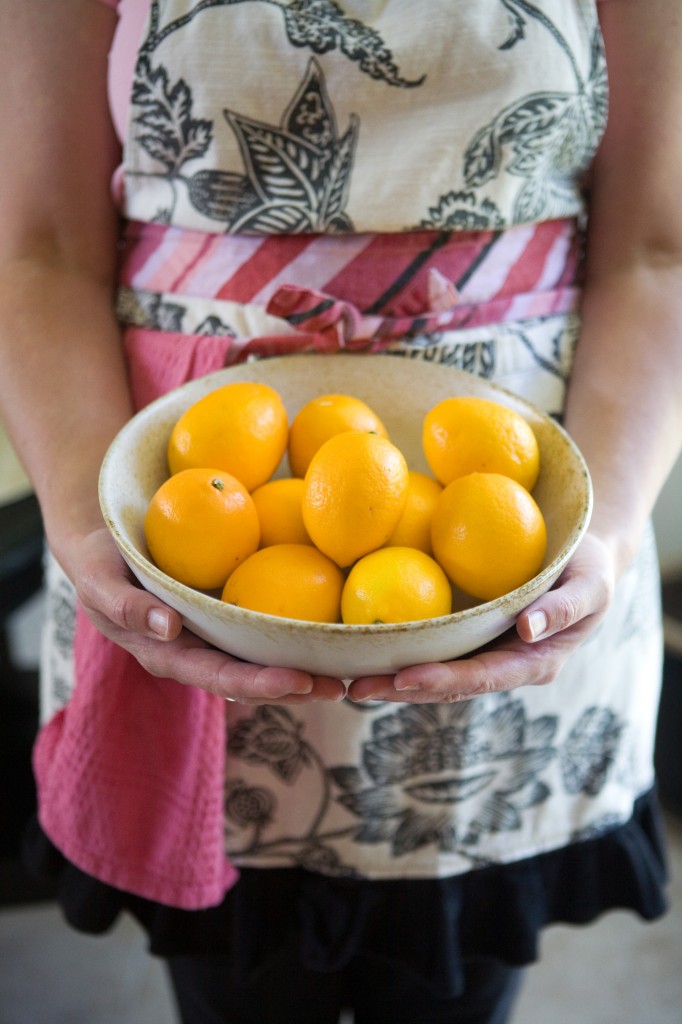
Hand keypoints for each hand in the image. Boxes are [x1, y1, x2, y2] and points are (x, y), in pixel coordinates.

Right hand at [73, 526, 345, 703]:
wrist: (104, 542)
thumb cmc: (98, 560)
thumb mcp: (98, 578)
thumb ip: (125, 605)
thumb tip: (168, 628)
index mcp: (167, 655)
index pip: (217, 677)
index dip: (257, 684)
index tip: (298, 682)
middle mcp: (195, 654)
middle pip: (249, 680)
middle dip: (293, 688)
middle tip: (340, 688)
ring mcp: (212, 638)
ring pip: (261, 661)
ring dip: (303, 670)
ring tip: (349, 674)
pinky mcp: (226, 617)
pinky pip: (262, 630)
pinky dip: (295, 636)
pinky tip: (331, 632)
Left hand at [346, 532, 614, 703]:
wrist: (580, 559)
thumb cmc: (590, 569)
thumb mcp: (592, 583)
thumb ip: (566, 607)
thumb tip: (528, 628)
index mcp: (533, 663)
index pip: (482, 678)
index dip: (443, 681)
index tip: (405, 679)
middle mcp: (502, 667)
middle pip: (448, 687)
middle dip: (402, 691)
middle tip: (354, 689)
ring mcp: (482, 654)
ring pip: (433, 673)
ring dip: (390, 679)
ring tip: (344, 678)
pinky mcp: (466, 638)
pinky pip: (430, 647)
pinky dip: (398, 650)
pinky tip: (360, 645)